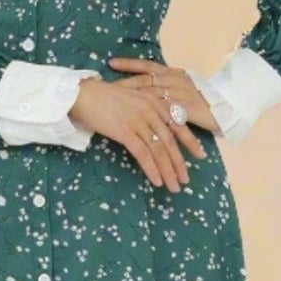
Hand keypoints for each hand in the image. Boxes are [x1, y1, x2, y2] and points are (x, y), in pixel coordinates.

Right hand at [68, 57, 216, 191]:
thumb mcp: (130, 99)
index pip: (178, 123)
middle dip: (179, 163)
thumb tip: (154, 130)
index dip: (190, 141)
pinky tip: (157, 181)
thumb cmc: (102, 97)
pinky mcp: (125, 131)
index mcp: (154, 100)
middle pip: (170, 141)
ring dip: (168, 171)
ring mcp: (138, 120)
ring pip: (159, 150)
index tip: (200, 155)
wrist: (80, 94)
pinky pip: (143, 154)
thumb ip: (145, 110)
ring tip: (173, 186)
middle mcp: (150, 110)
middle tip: (185, 180)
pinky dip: (152, 169)